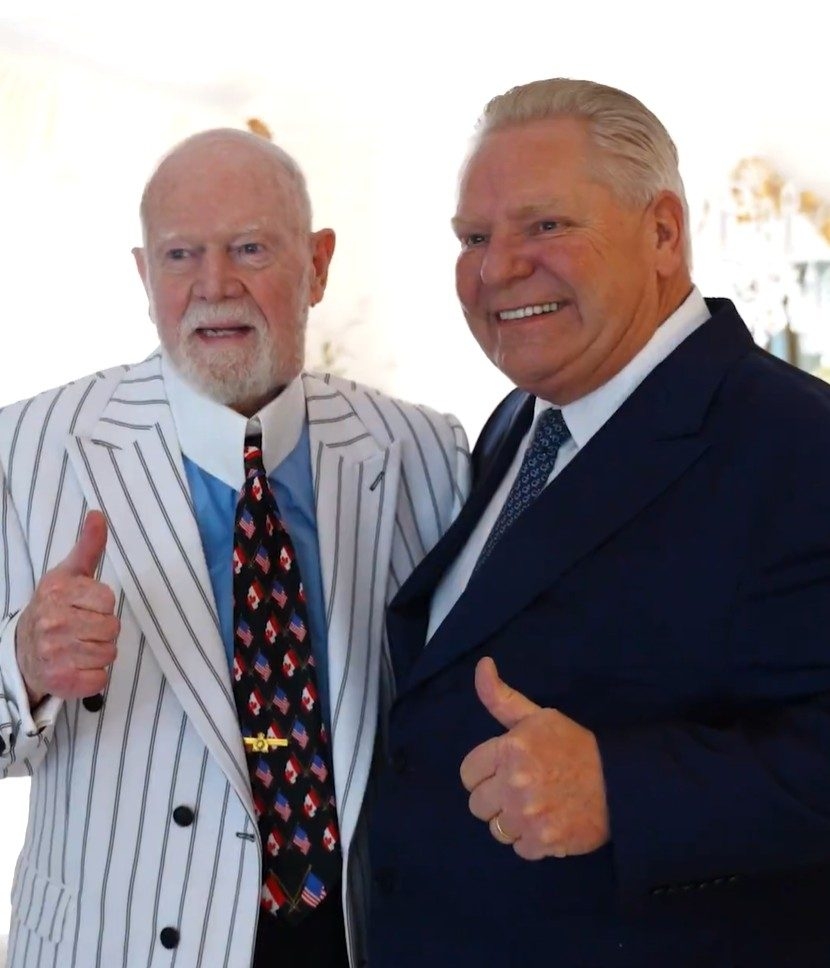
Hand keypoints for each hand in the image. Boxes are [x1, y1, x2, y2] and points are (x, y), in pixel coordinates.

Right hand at [16, 510, 118, 704]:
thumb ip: (88, 546)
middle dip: (103, 630)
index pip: (108, 601)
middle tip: (82, 629)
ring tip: (79, 646)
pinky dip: (94, 676)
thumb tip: (98, 514)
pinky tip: (77, 665)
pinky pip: (100, 679)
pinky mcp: (60, 681)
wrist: (23, 651)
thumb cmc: (55, 607)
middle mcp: (53, 622)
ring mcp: (54, 653)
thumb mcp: (69, 573)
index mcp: (57, 592)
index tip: (84, 607)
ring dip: (100, 652)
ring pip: (109, 653)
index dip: (102, 606)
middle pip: (112, 628)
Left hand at [460, 657, 609, 859]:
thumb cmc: (574, 746)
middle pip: (477, 805)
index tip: (504, 769)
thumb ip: (500, 697)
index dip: (484, 772)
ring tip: (535, 806)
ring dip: (512, 821)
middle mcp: (515, 784)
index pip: (468, 773)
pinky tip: (548, 822)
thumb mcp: (537, 716)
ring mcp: (529, 816)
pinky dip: (531, 840)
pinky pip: (519, 849)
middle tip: (521, 788)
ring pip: (496, 829)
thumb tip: (482, 665)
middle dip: (495, 797)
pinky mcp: (545, 843)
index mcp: (510, 749)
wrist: (620, 782)